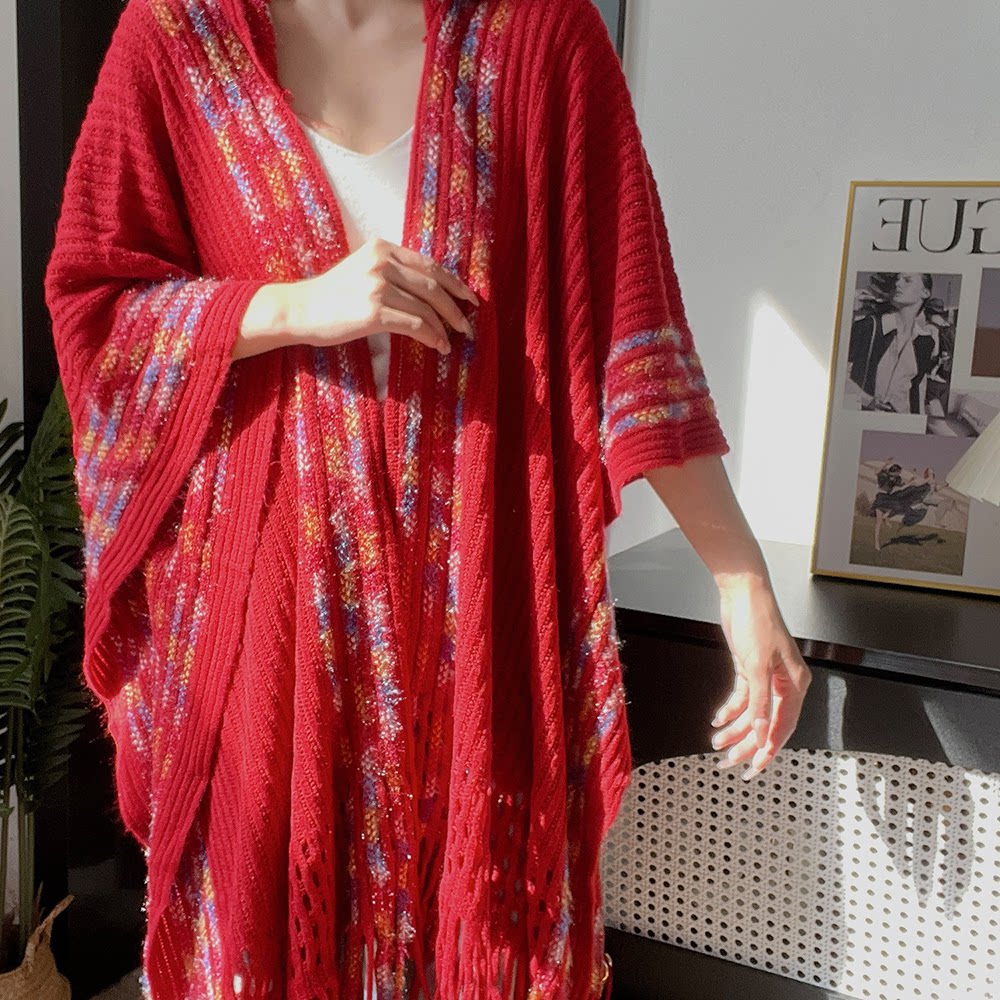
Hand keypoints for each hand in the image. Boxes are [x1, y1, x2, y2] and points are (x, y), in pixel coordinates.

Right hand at [288, 236, 478, 353]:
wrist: (298, 310)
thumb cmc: (330, 296)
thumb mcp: (362, 271)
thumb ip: (391, 272)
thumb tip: (428, 294)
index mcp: (382, 248)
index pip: (429, 265)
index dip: (454, 283)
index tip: (469, 299)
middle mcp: (382, 262)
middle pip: (433, 286)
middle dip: (455, 307)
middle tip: (468, 325)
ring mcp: (378, 286)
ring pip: (426, 308)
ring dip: (445, 327)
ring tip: (453, 341)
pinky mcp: (373, 312)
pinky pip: (415, 325)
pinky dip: (432, 337)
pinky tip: (438, 346)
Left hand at [709, 580, 810, 779]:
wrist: (743, 593)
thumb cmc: (757, 620)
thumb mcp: (756, 664)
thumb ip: (759, 701)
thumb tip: (761, 730)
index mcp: (795, 684)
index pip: (783, 726)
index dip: (768, 749)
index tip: (755, 767)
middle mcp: (783, 683)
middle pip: (766, 723)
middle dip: (747, 744)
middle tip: (729, 762)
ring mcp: (766, 676)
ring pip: (753, 713)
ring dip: (735, 729)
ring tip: (717, 743)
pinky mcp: (750, 668)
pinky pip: (743, 698)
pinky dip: (730, 710)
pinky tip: (718, 720)